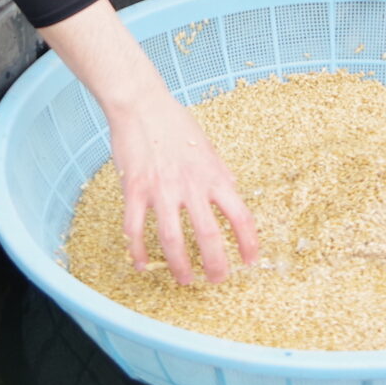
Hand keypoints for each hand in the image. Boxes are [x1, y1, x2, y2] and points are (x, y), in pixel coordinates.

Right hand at [103, 85, 257, 284]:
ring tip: (185, 280)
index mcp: (214, 176)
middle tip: (218, 280)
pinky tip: (142, 265)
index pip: (240, 216)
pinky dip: (138, 251)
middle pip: (208, 235)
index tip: (251, 261)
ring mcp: (161, 189)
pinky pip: (136, 229)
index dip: (249, 243)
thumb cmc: (175, 124)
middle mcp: (191, 185)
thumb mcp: (209, 149)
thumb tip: (232, 197)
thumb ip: (220, 176)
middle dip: (216, 265)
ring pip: (172, 239)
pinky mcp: (134, 189)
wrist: (142, 105)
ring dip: (179, 265)